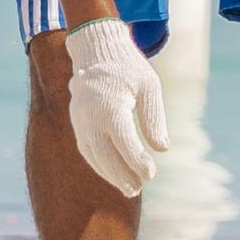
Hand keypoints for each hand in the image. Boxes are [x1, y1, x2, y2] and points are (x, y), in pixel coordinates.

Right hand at [64, 19, 168, 196]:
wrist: (97, 51)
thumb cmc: (129, 68)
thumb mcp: (149, 86)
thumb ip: (154, 117)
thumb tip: (162, 149)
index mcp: (109, 104)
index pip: (123, 141)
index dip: (136, 161)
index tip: (151, 174)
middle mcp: (90, 114)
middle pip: (104, 153)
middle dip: (121, 174)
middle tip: (138, 189)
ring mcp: (80, 119)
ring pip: (92, 154)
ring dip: (110, 174)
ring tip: (130, 188)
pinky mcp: (76, 121)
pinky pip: (86, 148)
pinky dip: (99, 164)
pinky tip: (115, 174)